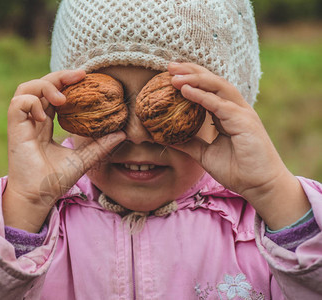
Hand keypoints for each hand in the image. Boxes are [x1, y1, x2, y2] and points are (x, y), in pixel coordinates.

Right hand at [3, 70, 125, 231]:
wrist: (39, 197)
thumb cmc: (55, 180)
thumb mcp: (83, 159)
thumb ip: (100, 146)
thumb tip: (122, 134)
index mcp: (45, 124)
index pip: (53, 93)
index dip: (66, 82)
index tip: (85, 77)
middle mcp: (33, 120)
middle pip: (40, 85)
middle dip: (59, 76)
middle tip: (80, 76)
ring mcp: (22, 123)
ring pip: (25, 89)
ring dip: (45, 86)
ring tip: (62, 99)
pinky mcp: (14, 129)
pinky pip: (18, 103)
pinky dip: (32, 103)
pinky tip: (45, 116)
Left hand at [168, 62, 309, 228]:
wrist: (259, 186)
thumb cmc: (237, 170)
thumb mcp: (205, 154)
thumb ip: (188, 143)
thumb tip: (165, 137)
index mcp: (227, 114)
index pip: (208, 89)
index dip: (190, 78)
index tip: (169, 73)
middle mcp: (235, 109)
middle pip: (212, 81)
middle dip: (191, 71)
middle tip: (169, 65)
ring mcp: (241, 113)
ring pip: (217, 86)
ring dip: (195, 78)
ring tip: (174, 75)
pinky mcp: (244, 121)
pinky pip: (219, 104)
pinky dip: (202, 96)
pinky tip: (186, 90)